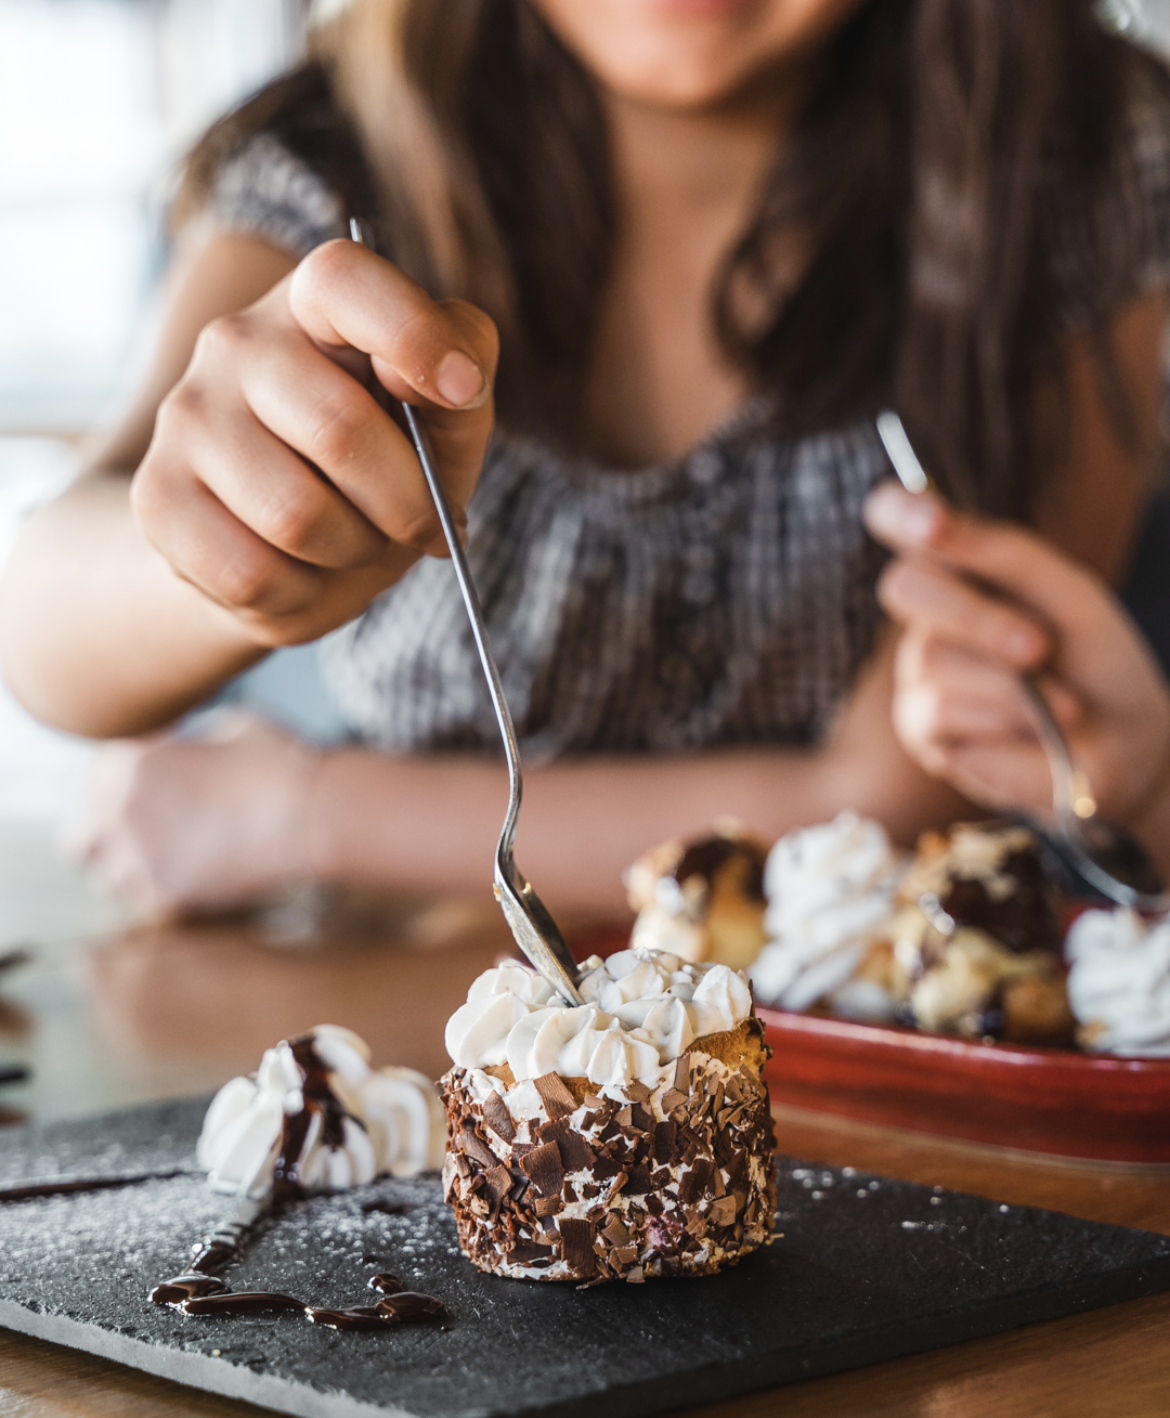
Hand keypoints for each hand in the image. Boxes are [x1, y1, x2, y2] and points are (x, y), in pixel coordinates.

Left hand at [65, 713, 321, 918]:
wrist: (315, 811)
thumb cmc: (277, 761)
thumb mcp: (222, 727)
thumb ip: (178, 745)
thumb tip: (172, 752)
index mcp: (127, 763)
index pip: (88, 784)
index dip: (113, 789)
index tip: (140, 793)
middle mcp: (120, 812)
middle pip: (78, 841)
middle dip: (103, 838)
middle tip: (140, 836)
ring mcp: (141, 860)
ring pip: (110, 880)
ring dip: (133, 872)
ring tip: (177, 861)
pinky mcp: (169, 898)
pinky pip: (148, 905)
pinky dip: (166, 896)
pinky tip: (198, 879)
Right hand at [132, 240, 498, 647]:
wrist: (290, 553)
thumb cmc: (385, 470)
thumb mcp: (447, 420)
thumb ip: (468, 374)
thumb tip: (454, 377)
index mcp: (315, 305)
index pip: (344, 281)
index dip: (411, 334)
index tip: (463, 392)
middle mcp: (237, 342)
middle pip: (339, 429)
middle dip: (405, 503)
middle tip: (418, 524)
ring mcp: (185, 416)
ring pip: (296, 515)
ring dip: (352, 550)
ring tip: (352, 541)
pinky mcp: (156, 498)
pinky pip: (250, 571)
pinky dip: (299, 592)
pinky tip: (298, 570)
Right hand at [863, 481, 1169, 827]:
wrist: (1123, 744)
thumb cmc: (1095, 661)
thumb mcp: (1066, 594)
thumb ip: (1002, 553)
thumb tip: (937, 523)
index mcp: (960, 564)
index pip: (894, 515)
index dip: (899, 510)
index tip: (933, 521)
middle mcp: (929, 614)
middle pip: (904, 585)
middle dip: (975, 616)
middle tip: (1037, 647)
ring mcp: (917, 671)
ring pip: (933, 657)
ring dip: (1008, 683)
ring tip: (1062, 703)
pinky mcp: (920, 729)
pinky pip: (941, 711)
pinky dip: (1002, 719)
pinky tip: (1035, 729)